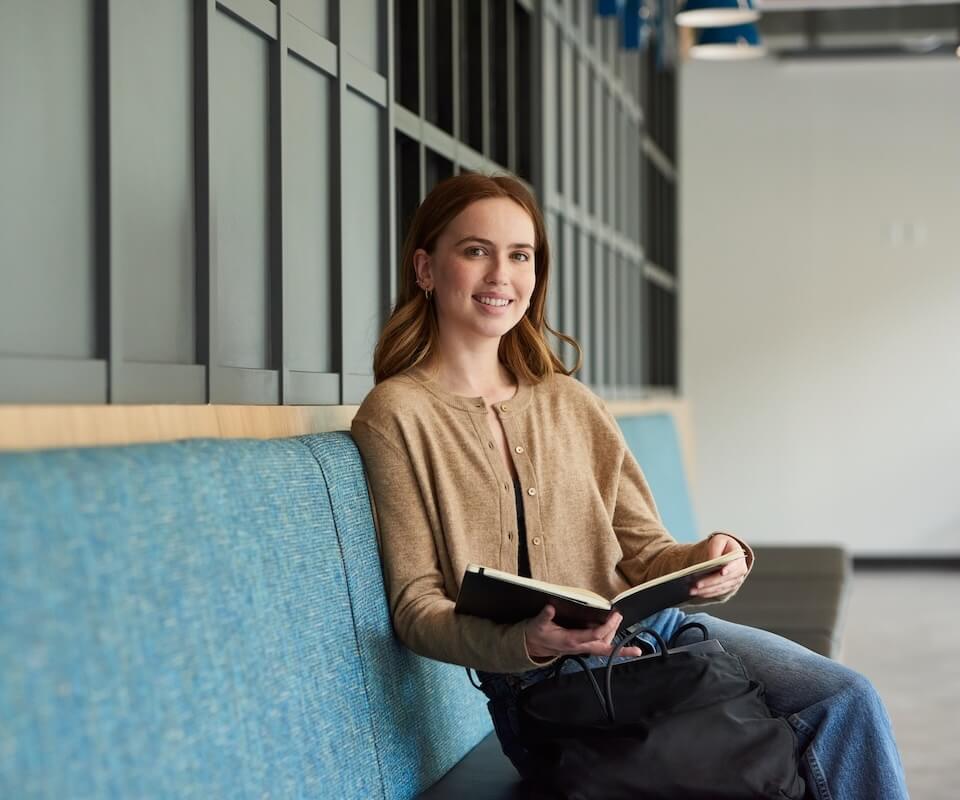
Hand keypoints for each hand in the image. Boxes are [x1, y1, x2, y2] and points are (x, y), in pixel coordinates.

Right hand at [524, 605, 645, 659]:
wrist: (531, 646)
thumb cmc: (537, 634)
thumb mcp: (538, 624)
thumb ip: (544, 617)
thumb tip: (550, 608)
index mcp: (571, 640)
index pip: (595, 635)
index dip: (607, 626)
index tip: (614, 615)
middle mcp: (579, 647)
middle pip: (604, 645)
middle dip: (614, 631)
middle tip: (619, 616)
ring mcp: (580, 648)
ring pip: (602, 647)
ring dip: (612, 636)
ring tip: (617, 621)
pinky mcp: (580, 647)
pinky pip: (598, 648)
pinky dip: (608, 643)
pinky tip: (613, 635)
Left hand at [688, 534, 747, 598]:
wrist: (722, 552)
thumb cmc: (719, 545)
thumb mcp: (717, 541)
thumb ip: (715, 549)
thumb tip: (712, 561)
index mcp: (739, 557)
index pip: (735, 564)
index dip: (729, 568)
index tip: (721, 572)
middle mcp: (740, 571)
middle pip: (725, 579)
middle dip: (710, 582)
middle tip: (696, 584)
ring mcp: (735, 581)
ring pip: (720, 587)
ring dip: (707, 590)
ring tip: (692, 591)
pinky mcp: (729, 587)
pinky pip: (719, 592)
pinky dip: (708, 593)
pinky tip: (698, 593)